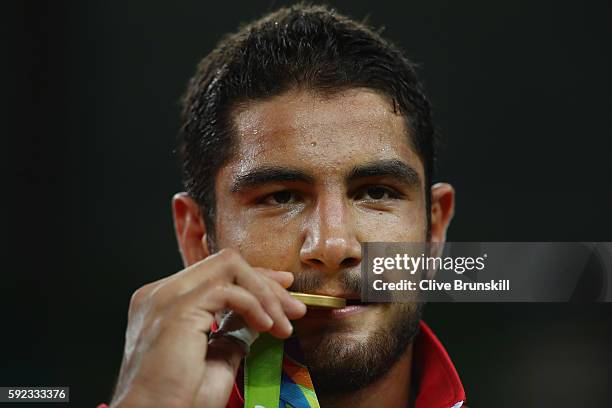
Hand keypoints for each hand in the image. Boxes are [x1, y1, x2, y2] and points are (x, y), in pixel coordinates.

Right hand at [110, 248, 305, 407]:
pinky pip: (228, 290)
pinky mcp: (177, 308)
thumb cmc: (179, 399)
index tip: (283, 289)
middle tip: (294, 309)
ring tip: (282, 323)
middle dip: (266, 282)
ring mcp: (166, 296)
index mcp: (164, 301)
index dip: (254, 278)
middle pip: (225, 263)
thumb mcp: (216, 356)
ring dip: (264, 293)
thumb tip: (258, 316)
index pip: (216, 273)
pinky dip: (254, 304)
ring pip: (229, 267)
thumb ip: (232, 330)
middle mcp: (161, 292)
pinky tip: (265, 326)